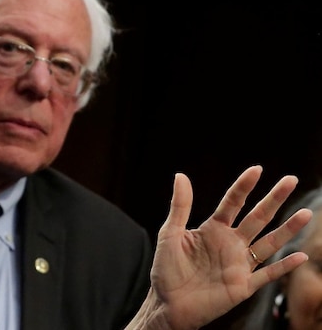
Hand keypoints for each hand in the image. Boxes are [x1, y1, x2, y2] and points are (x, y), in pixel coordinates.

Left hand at [126, 165, 311, 329]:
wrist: (168, 304)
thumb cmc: (166, 269)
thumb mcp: (169, 234)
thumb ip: (179, 207)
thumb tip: (180, 175)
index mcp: (213, 229)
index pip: (233, 203)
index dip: (244, 186)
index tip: (257, 169)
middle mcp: (231, 243)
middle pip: (257, 217)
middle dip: (274, 199)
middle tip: (291, 179)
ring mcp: (239, 263)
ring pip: (269, 243)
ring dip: (287, 229)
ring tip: (306, 213)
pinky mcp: (243, 285)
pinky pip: (268, 274)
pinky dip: (284, 266)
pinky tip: (300, 256)